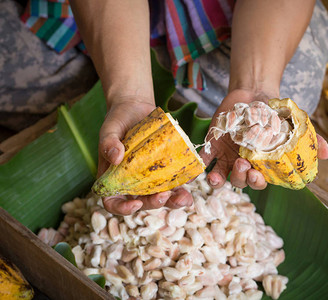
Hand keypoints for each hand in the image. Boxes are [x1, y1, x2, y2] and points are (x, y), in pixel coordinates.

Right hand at [97, 96, 192, 214]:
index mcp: (113, 178)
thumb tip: (115, 157)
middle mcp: (132, 181)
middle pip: (141, 202)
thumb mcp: (109, 128)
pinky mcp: (164, 168)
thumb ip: (108, 142)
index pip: (112, 202)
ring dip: (174, 200)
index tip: (135, 204)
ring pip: (161, 195)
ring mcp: (149, 177)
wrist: (136, 107)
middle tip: (165, 196)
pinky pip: (174, 179)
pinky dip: (184, 181)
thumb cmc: (118, 119)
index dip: (122, 209)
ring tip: (185, 198)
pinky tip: (192, 178)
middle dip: (154, 204)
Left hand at [199, 89, 327, 189]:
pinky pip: (204, 161)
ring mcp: (226, 156)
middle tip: (243, 165)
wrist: (255, 93)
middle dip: (242, 178)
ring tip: (224, 170)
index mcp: (262, 165)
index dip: (258, 182)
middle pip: (241, 181)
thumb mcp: (295, 126)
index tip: (258, 175)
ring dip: (221, 178)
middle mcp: (244, 164)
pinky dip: (200, 167)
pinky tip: (200, 168)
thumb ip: (310, 139)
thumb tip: (327, 153)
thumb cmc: (276, 114)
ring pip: (222, 176)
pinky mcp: (212, 146)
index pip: (260, 181)